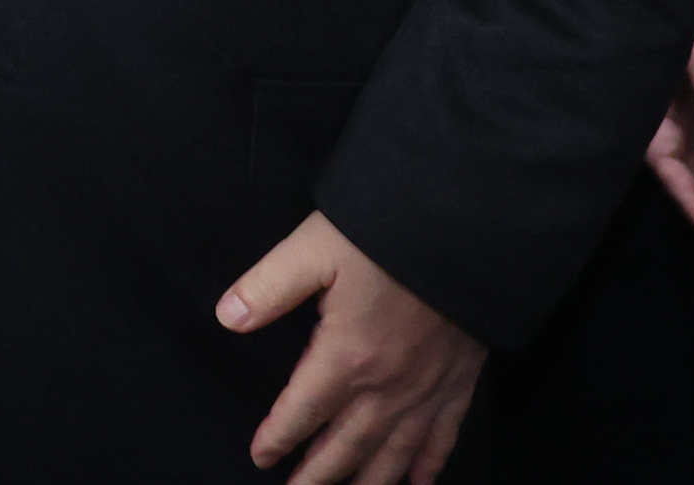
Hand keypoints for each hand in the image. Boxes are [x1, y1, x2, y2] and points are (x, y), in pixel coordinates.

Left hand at [220, 213, 485, 483]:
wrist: (466, 234)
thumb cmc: (386, 238)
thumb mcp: (312, 250)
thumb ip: (267, 288)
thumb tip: (227, 318)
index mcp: (346, 356)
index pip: (303, 409)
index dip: (279, 436)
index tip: (261, 457)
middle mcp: (388, 385)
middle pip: (347, 443)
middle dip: (320, 473)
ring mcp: (427, 387)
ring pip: (395, 450)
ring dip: (371, 479)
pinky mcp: (460, 380)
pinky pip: (445, 435)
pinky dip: (430, 463)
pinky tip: (420, 482)